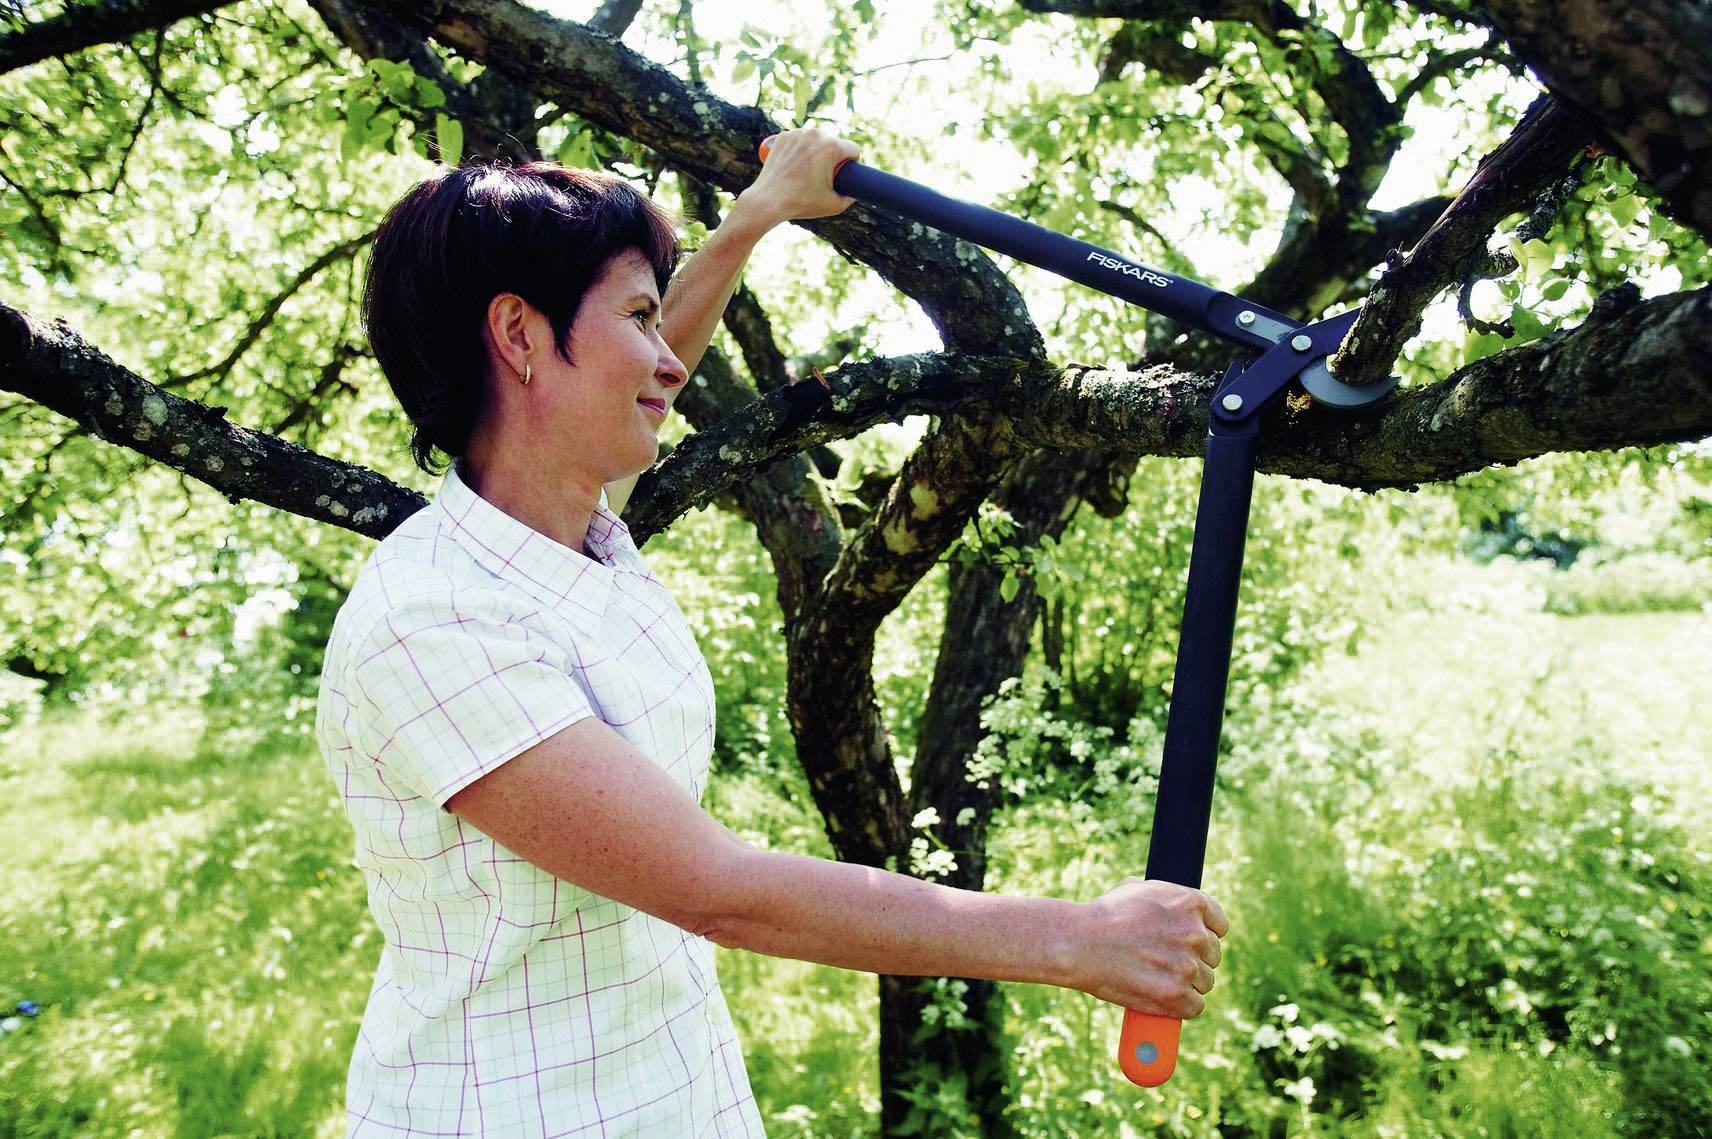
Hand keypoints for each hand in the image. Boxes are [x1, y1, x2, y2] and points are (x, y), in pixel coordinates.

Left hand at [741, 127, 859, 225]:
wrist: (768, 200)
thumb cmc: (802, 203)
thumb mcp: (834, 205)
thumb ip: (851, 198)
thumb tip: (856, 193)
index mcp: (832, 147)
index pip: (853, 149)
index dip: (852, 163)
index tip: (844, 174)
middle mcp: (816, 134)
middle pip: (834, 143)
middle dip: (833, 157)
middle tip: (822, 176)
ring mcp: (798, 133)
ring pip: (816, 139)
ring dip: (817, 150)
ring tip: (808, 171)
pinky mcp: (783, 136)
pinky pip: (799, 140)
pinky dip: (799, 149)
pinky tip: (795, 164)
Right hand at [1063, 877, 1228, 1018]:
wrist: (1079, 943)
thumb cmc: (1104, 915)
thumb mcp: (1138, 889)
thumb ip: (1168, 899)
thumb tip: (1177, 907)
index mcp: (1191, 903)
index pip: (1220, 925)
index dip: (1205, 933)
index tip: (1192, 942)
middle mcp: (1195, 933)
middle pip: (1213, 954)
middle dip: (1194, 958)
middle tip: (1167, 960)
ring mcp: (1187, 966)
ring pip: (1206, 981)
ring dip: (1188, 983)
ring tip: (1158, 978)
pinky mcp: (1176, 996)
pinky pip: (1195, 1006)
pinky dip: (1180, 1005)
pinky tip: (1162, 996)